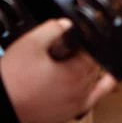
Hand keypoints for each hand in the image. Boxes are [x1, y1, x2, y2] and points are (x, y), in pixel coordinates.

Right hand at [0, 19, 116, 122]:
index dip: (86, 42)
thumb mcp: (29, 44)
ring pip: (95, 82)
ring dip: (87, 70)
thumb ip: (52, 28)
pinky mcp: (68, 113)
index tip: (73, 39)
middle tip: (64, 51)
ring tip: (65, 65)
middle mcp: (81, 91)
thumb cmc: (12, 81)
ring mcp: (77, 105)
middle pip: (97, 65)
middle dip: (85, 55)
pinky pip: (92, 99)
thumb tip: (66, 23)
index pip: (97, 52)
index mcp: (77, 74)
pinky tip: (84, 80)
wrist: (1, 104)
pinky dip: (96, 88)